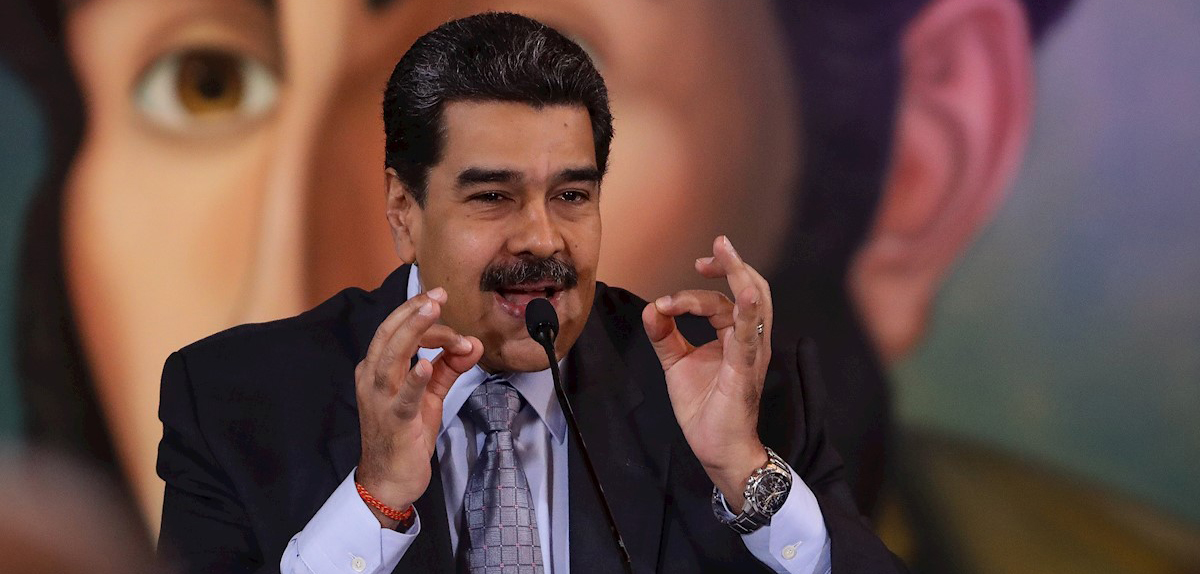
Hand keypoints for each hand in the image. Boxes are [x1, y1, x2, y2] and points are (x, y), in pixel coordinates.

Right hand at [355, 287, 483, 526]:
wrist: (390, 479)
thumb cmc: (406, 434)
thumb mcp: (429, 395)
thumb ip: (449, 367)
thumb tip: (473, 344)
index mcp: (377, 368)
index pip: (397, 332)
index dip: (423, 318)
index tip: (447, 309)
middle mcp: (372, 379)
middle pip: (389, 335)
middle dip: (414, 312)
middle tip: (438, 294)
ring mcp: (380, 400)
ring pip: (391, 357)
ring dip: (413, 331)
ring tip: (432, 311)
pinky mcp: (394, 422)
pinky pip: (403, 397)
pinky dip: (414, 379)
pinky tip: (426, 364)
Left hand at [641, 236, 771, 511]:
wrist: (717, 450)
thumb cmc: (705, 408)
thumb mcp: (677, 364)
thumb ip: (665, 335)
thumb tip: (651, 308)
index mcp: (734, 337)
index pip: (726, 297)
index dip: (711, 279)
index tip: (695, 266)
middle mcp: (749, 340)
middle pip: (750, 289)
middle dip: (732, 264)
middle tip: (713, 248)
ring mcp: (751, 353)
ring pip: (752, 304)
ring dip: (738, 276)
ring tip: (724, 254)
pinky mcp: (745, 369)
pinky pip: (750, 335)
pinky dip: (748, 310)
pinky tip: (742, 292)